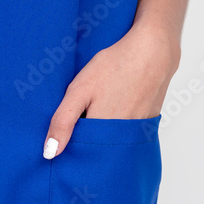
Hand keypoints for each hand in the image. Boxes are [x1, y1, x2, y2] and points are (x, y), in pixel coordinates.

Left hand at [42, 23, 180, 158]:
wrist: (153, 50)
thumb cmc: (115, 66)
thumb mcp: (80, 89)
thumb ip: (63, 121)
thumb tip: (50, 153)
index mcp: (103, 132)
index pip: (81, 152)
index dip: (72, 143)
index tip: (69, 129)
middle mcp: (124, 138)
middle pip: (99, 149)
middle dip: (88, 138)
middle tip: (86, 110)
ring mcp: (139, 131)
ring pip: (114, 141)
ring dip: (104, 132)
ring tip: (103, 103)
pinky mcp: (149, 123)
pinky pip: (129, 133)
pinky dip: (120, 125)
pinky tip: (118, 102)